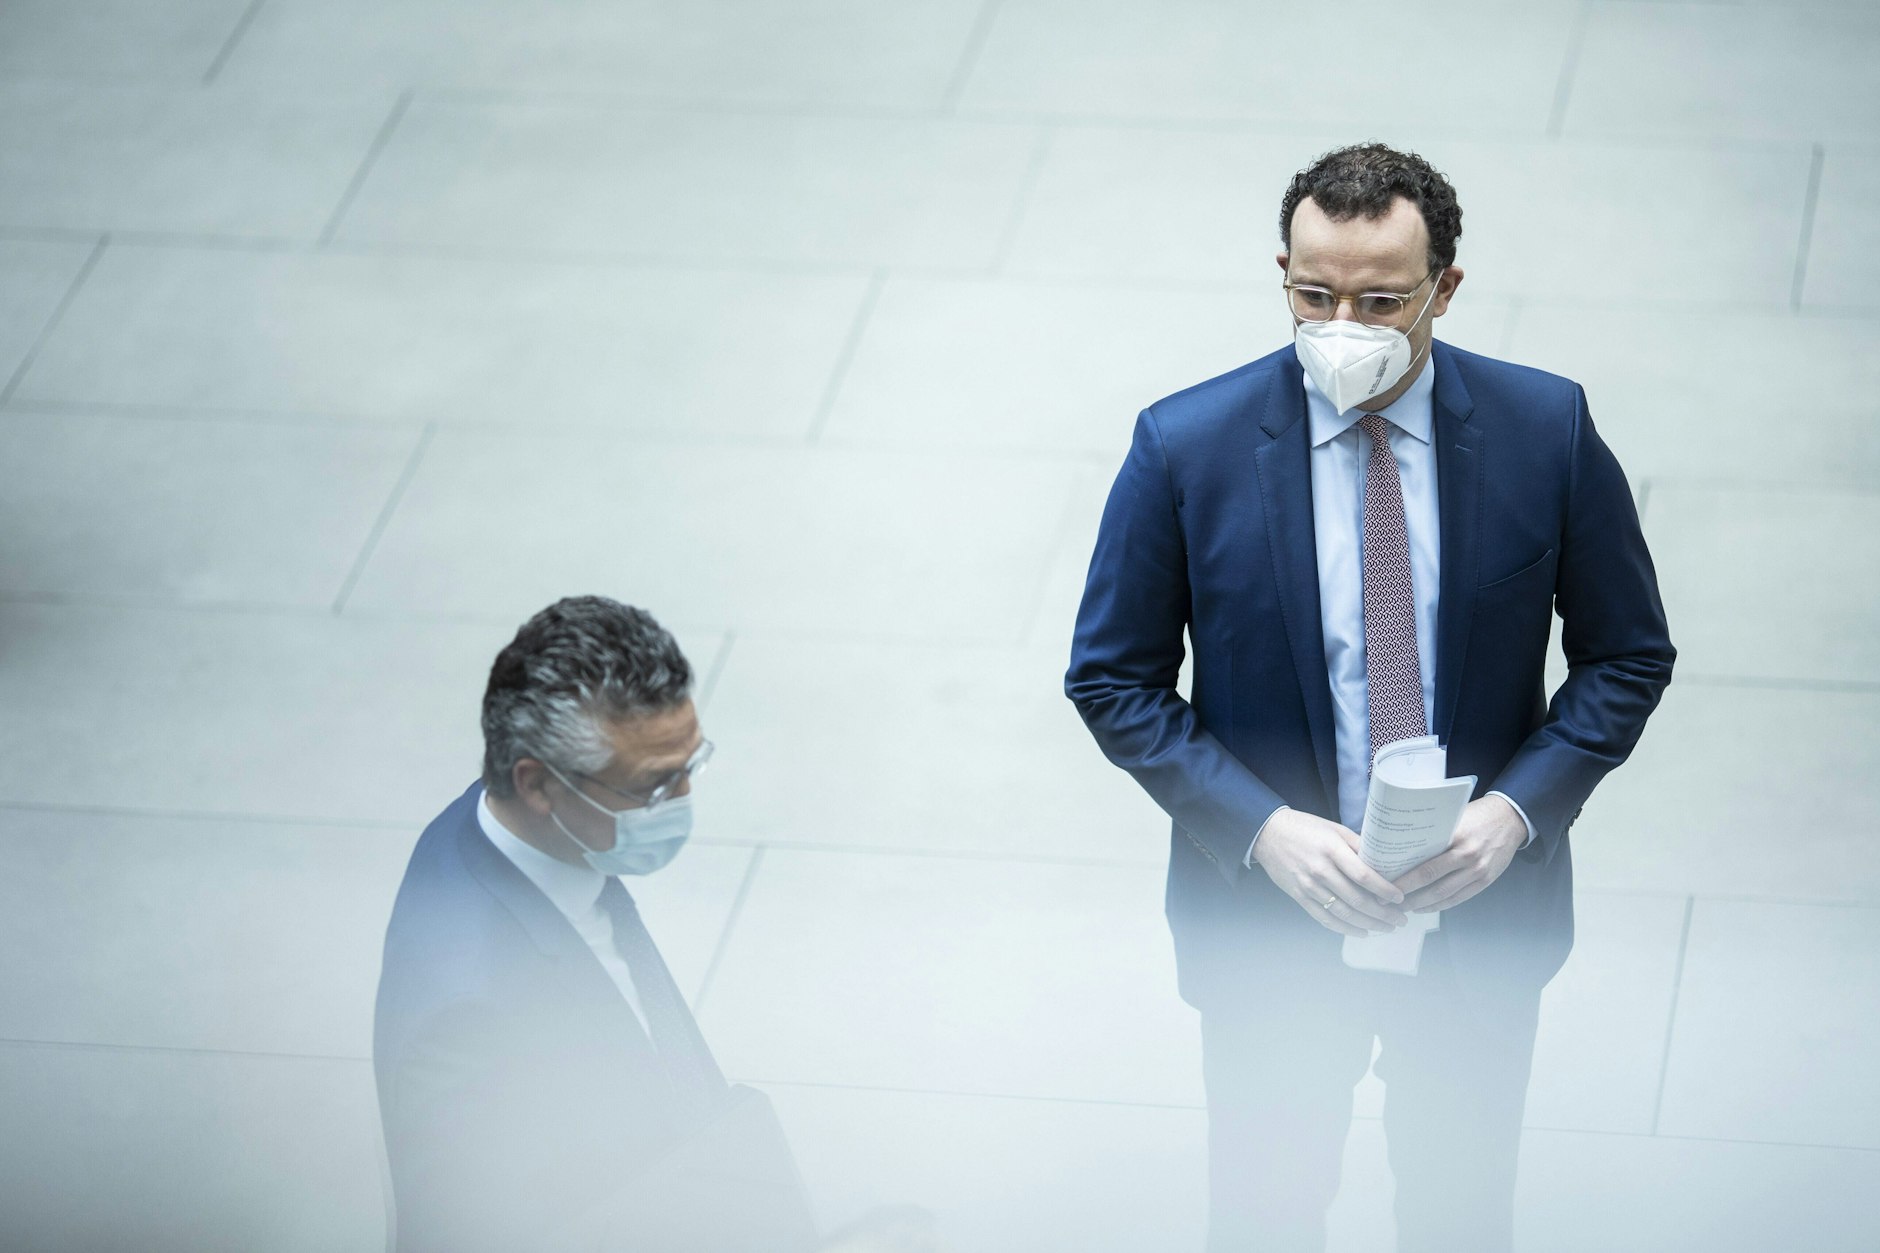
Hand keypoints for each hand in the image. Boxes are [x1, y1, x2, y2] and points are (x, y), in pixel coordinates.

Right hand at [1251, 809, 1406, 936]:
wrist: (1268, 834)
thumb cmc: (1305, 828)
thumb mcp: (1334, 829)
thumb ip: (1358, 846)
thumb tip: (1384, 863)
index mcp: (1331, 850)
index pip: (1363, 875)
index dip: (1384, 890)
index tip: (1400, 898)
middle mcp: (1320, 870)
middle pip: (1356, 899)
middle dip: (1382, 913)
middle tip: (1400, 920)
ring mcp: (1308, 886)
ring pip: (1343, 913)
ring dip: (1368, 924)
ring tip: (1386, 928)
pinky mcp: (1300, 897)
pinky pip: (1325, 918)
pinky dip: (1345, 928)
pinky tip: (1362, 932)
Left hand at [1393, 794, 1525, 912]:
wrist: (1511, 818)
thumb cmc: (1477, 814)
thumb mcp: (1453, 818)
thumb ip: (1433, 833)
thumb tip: (1401, 847)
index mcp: (1456, 838)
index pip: (1425, 865)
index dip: (1404, 881)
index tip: (1386, 886)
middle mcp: (1468, 856)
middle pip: (1432, 882)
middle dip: (1408, 896)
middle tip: (1388, 902)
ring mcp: (1478, 871)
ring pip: (1445, 894)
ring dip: (1422, 904)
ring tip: (1403, 908)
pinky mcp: (1485, 880)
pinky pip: (1459, 898)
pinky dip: (1441, 905)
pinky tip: (1425, 907)